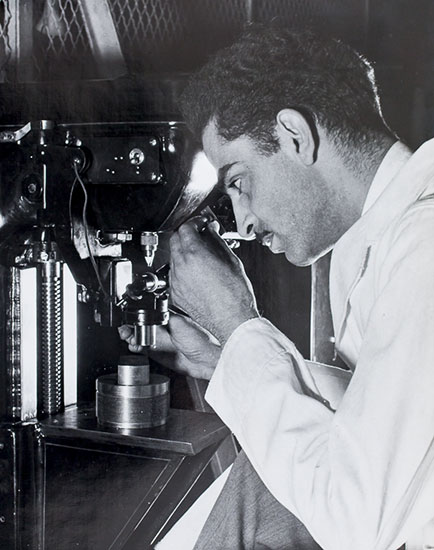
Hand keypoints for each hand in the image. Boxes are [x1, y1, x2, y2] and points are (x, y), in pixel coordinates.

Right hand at [118, 314, 219, 379]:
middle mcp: (162, 327)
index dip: (135, 315)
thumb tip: (153, 311)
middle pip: (139, 324)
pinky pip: (142, 348)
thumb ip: (165, 319)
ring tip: (129, 339)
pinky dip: (135, 347)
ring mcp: (160, 340)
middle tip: (125, 331)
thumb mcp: (180, 325)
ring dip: (130, 337)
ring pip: (139, 336)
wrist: (206, 361)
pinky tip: (135, 347)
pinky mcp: (158, 352)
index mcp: (168, 316)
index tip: (128, 318)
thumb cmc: (201, 341)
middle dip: (129, 326)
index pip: (147, 312)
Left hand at [169, 219, 258, 344]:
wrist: (232, 320)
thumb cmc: (235, 295)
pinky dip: (182, 268)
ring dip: (184, 251)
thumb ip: (217, 241)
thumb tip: (211, 231)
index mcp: (194, 255)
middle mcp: (181, 267)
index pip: (186, 228)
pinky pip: (174, 274)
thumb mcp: (231, 261)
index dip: (195, 222)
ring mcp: (176, 282)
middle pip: (175, 240)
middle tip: (200, 235)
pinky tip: (196, 271)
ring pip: (173, 257)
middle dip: (187, 234)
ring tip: (200, 254)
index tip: (202, 224)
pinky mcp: (175, 294)